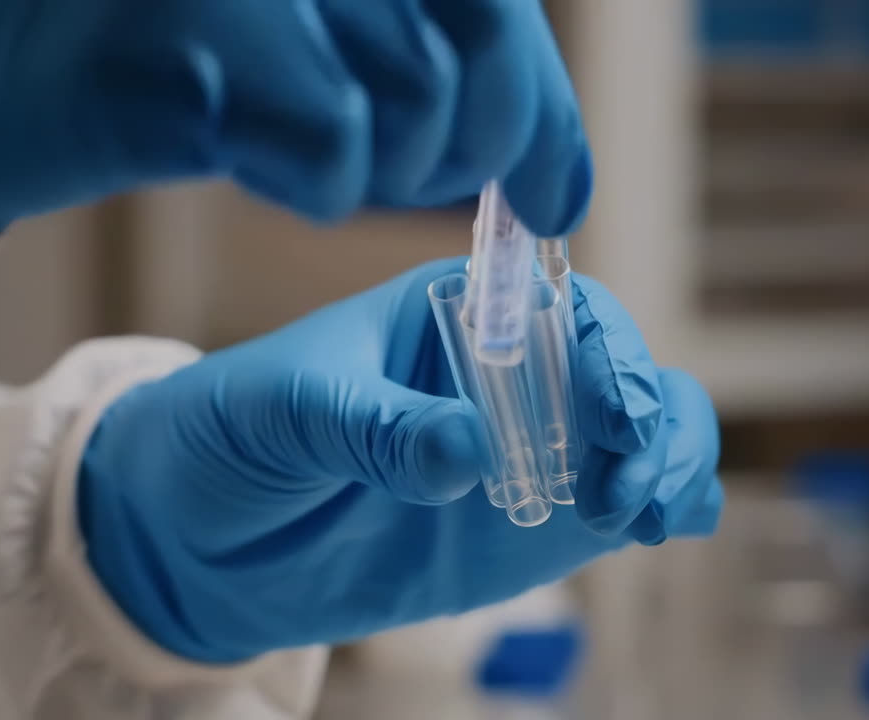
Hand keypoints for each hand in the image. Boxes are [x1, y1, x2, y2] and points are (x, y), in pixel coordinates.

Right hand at [0, 0, 591, 235]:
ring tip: (302, 153)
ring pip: (406, 107)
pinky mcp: (197, 37)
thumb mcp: (329, 47)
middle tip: (426, 183)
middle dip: (470, 153)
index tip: (557, 201)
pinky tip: (252, 161)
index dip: (541, 114)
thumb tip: (562, 183)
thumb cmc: (184, 60)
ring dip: (372, 171)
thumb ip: (442, 78)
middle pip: (471, 61)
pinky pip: (328, 144)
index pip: (495, 12)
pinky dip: (311, 185)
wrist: (1, 68)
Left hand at [77, 258, 721, 663]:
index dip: (605, 350)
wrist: (197, 531)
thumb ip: (372, 424)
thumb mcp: (287, 409)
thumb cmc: (230, 433)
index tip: (613, 414)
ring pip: (643, 430)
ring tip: (641, 512)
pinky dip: (664, 505)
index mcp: (453, 312)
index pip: (560, 307)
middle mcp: (507, 371)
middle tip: (625, 482)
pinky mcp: (532, 520)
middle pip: (619, 368)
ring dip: (671, 459)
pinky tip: (661, 527)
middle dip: (648, 415)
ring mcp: (526, 445)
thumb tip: (465, 451)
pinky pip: (619, 500)